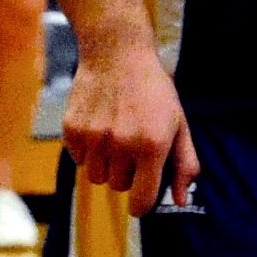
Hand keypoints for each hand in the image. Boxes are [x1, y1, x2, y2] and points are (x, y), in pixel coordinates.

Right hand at [62, 37, 196, 214]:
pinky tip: (99, 125)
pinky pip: (78, 159)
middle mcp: (122, 145)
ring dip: (106, 163)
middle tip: (133, 144)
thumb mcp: (179, 123)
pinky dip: (87, 150)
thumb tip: (180, 201)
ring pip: (96, 177)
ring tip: (115, 135)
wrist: (117, 53)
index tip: (142, 194)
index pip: (140, 202)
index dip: (142, 203)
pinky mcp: (72, 130)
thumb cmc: (153, 91)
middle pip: (118, 188)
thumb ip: (184, 164)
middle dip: (127, 173)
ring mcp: (95, 137)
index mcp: (153, 146)